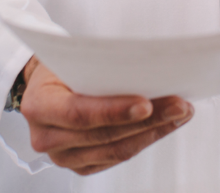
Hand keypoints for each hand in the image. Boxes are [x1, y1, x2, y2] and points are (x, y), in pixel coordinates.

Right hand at [20, 57, 193, 175]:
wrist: (46, 83)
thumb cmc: (61, 65)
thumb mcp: (71, 55)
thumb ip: (98, 64)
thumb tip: (145, 61)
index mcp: (39, 105)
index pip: (79, 113)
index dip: (114, 110)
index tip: (146, 103)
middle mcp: (47, 137)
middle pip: (104, 135)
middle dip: (148, 120)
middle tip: (178, 104)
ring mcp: (63, 156)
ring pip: (116, 150)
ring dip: (154, 131)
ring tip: (180, 113)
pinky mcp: (81, 164)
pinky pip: (117, 157)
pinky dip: (145, 140)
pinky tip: (165, 125)